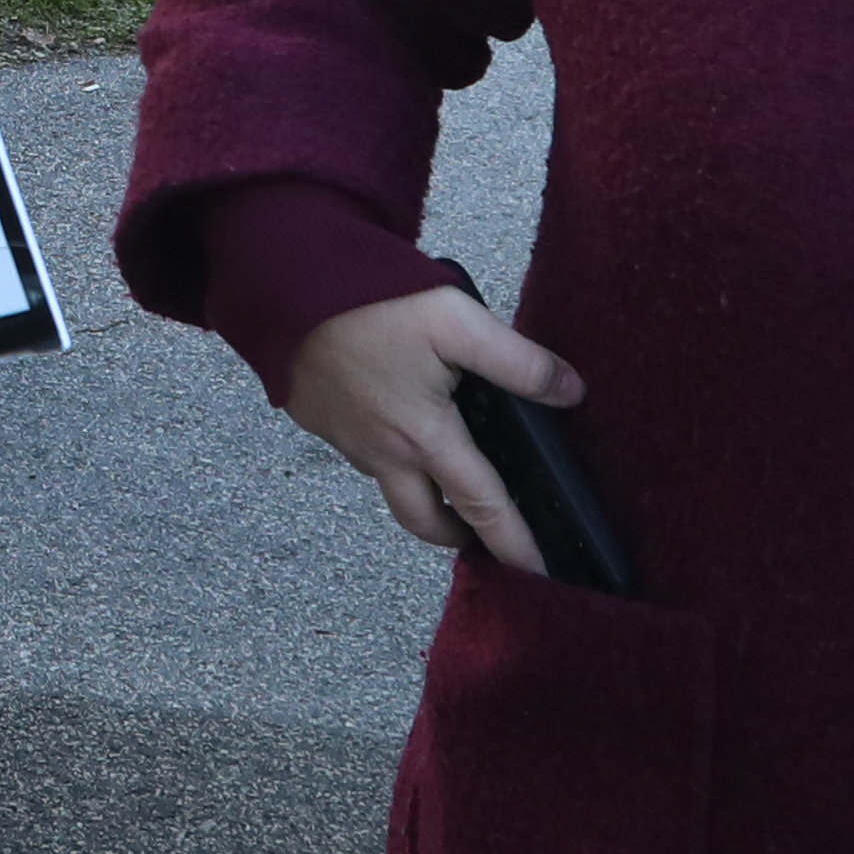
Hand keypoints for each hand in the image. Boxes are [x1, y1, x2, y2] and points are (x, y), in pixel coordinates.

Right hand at [285, 280, 586, 571]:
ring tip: (440, 455)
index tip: (535, 572)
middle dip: (456, 535)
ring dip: (417, 486)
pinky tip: (390, 408)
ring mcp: (343, 437)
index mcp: (423, 435)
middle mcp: (380, 450)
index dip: (514, 543)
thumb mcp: (460, 320)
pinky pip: (355, 448)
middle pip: (424, 520)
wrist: (284, 282)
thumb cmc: (369, 299)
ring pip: (387, 481)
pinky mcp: (315, 417)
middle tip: (481, 529)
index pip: (482, 506)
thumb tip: (569, 391)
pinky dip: (381, 446)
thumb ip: (518, 362)